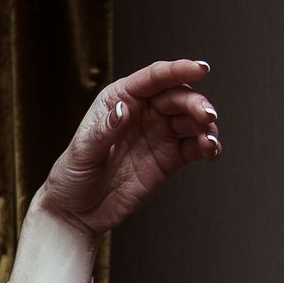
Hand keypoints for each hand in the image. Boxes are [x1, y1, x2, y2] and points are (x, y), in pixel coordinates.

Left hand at [36, 59, 221, 236]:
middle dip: (196, 103)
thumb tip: (125, 108)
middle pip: (177, 97)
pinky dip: (207, 146)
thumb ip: (105, 130)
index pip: (153, 78)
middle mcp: (143, 112)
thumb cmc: (71, 176)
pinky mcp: (168, 159)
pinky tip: (211, 150)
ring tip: (210, 138)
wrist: (76, 213)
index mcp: (120, 99)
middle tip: (207, 116)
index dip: (178, 70)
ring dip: (206, 125)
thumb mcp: (82, 151)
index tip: (201, 69)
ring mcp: (158, 134)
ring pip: (190, 120)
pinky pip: (194, 146)